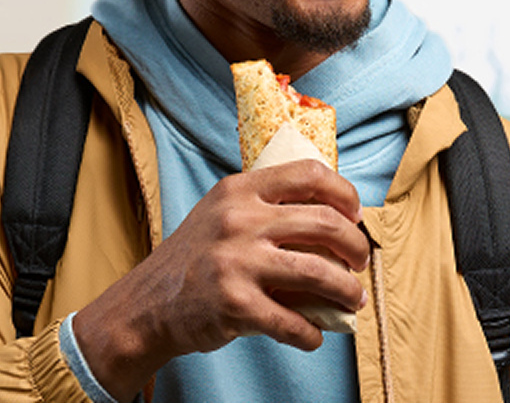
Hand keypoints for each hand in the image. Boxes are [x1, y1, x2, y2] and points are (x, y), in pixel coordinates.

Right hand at [72, 159, 369, 400]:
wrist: (149, 302)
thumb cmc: (197, 256)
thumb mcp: (224, 211)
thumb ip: (268, 205)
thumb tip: (335, 217)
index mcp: (241, 190)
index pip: (310, 174)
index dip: (345, 193)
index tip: (355, 214)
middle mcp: (239, 220)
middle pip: (325, 223)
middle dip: (356, 247)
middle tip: (360, 262)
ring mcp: (237, 262)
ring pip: (319, 273)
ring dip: (348, 291)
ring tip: (353, 299)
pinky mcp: (235, 305)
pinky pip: (294, 322)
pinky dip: (313, 333)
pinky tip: (315, 335)